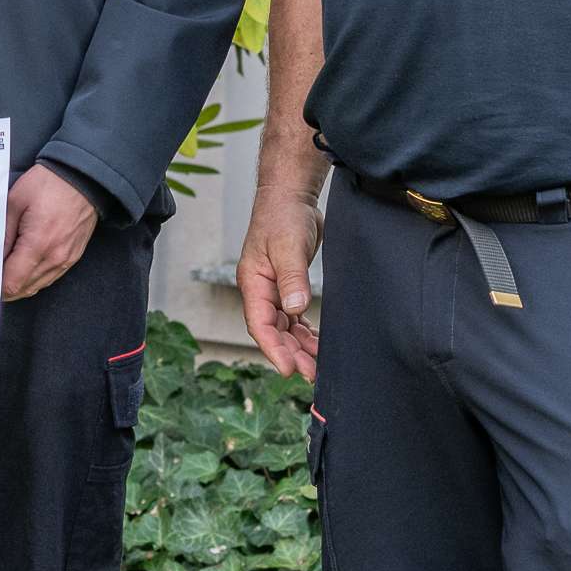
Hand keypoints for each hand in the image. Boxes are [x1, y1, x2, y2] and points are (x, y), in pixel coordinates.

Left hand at [0, 166, 99, 302]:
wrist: (81, 176)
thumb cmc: (49, 184)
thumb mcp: (15, 202)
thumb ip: (3, 233)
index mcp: (38, 244)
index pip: (12, 282)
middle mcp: (54, 257)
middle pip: (24, 289)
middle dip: (5, 288)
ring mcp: (66, 259)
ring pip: (37, 286)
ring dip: (20, 284)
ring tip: (4, 274)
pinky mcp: (73, 256)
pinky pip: (50, 277)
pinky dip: (34, 278)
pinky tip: (24, 268)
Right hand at [235, 194, 322, 381]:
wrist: (290, 196)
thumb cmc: (283, 216)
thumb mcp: (287, 246)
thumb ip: (291, 278)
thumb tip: (295, 309)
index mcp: (253, 283)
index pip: (260, 325)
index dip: (274, 349)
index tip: (290, 369)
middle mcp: (261, 290)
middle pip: (272, 331)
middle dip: (290, 354)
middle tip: (311, 374)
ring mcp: (274, 289)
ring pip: (283, 327)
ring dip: (298, 346)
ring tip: (317, 365)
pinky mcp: (288, 285)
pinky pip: (292, 316)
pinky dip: (303, 331)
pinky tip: (315, 342)